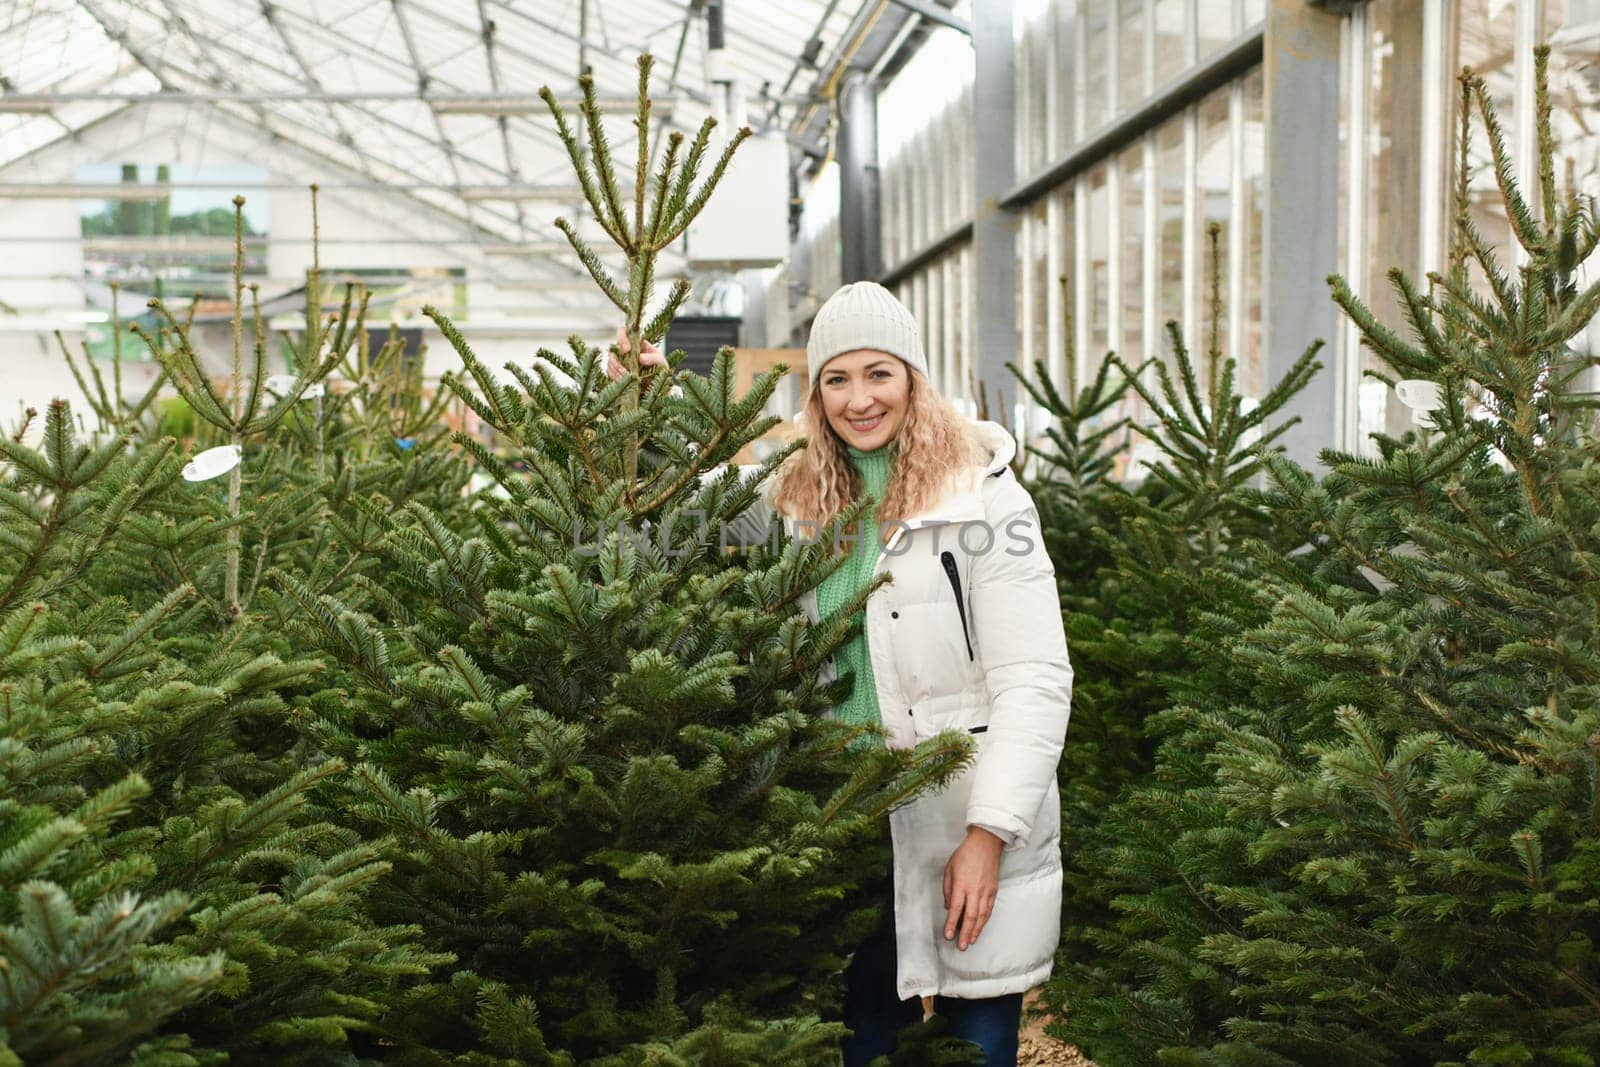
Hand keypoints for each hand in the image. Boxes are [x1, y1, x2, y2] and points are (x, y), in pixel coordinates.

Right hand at [606, 326, 668, 379]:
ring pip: (610, 362)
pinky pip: (610, 372)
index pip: (623, 332)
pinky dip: (615, 376)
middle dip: (617, 360)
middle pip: (613, 349)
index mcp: (635, 342)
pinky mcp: (617, 372)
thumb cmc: (659, 367)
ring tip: (627, 376)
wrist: (658, 383)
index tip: (627, 349)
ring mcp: (620, 361)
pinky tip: (624, 379)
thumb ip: (653, 358)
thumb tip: (640, 358)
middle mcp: (625, 350)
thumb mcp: (660, 360)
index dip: (622, 338)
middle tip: (625, 370)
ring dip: (617, 370)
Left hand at [943, 826, 1003, 950]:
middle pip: (970, 916)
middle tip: (961, 946)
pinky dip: (984, 921)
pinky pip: (989, 910)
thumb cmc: (965, 855)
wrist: (986, 844)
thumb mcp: (949, 869)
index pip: (956, 909)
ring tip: (970, 942)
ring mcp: (986, 891)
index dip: (952, 924)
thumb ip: (948, 889)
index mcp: (962, 884)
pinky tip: (980, 928)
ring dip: (976, 930)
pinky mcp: (994, 891)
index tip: (948, 935)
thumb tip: (949, 907)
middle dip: (965, 933)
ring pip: (982, 916)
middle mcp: (975, 890)